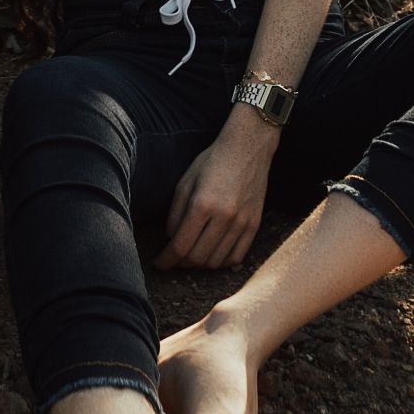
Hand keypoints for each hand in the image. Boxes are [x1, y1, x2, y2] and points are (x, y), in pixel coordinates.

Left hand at [153, 117, 277, 269]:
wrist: (248, 148)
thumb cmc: (213, 160)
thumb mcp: (186, 180)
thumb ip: (175, 212)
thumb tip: (171, 239)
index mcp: (203, 204)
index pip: (180, 246)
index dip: (166, 260)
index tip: (158, 264)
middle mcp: (224, 217)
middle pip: (197, 258)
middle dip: (180, 263)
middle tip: (174, 258)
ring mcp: (242, 223)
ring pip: (216, 261)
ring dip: (199, 264)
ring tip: (191, 255)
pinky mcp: (254, 225)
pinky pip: (236, 257)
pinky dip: (221, 262)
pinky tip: (212, 255)